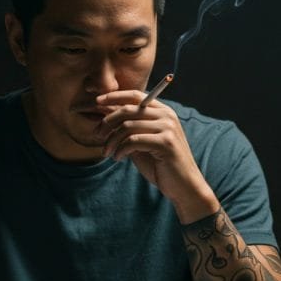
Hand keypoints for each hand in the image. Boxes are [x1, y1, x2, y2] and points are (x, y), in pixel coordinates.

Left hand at [97, 90, 219, 222]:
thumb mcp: (142, 143)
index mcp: (163, 111)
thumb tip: (105, 117)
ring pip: (127, 126)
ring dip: (111, 140)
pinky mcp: (165, 143)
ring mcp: (167, 128)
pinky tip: (118, 158)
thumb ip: (129, 129)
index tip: (97, 101)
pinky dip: (121, 150)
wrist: (183, 186)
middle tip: (97, 135)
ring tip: (107, 152)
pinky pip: (133, 141)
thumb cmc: (161, 165)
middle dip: (108, 121)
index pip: (136, 95)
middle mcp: (167, 115)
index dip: (115, 96)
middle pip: (128, 109)